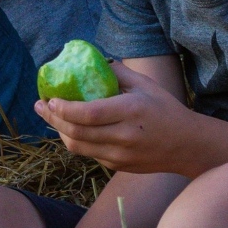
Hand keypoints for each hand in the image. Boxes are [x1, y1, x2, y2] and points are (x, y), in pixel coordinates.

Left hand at [34, 62, 200, 174]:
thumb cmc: (165, 109)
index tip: (49, 98)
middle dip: (52, 119)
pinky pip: (89, 154)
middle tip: (40, 106)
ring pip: (78, 147)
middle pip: (77, 133)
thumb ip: (117, 72)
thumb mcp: (145, 84)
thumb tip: (92, 61)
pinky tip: (71, 128)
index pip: (88, 114)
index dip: (64, 109)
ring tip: (51, 116)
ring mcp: (120, 155)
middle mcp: (124, 136)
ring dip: (60, 131)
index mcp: (130, 111)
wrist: (187, 145)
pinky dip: (76, 141)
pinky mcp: (118, 166)